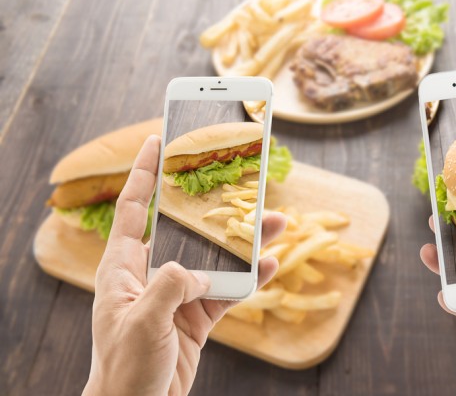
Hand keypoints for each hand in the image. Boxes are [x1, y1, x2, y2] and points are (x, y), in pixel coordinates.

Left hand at [83, 135, 285, 395]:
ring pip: (216, 258)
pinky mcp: (197, 316)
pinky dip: (249, 279)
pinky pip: (229, 290)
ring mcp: (178, 295)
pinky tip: (269, 265)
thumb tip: (196, 268)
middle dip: (215, 205)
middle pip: (187, 228)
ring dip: (244, 242)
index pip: (134, 209)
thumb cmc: (124, 367)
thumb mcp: (141, 323)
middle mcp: (152, 274)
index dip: (143, 173)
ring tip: (276, 223)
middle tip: (239, 180)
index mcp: (125, 268)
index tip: (155, 142)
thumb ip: (169, 287)